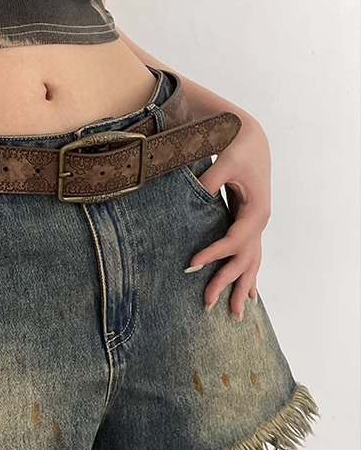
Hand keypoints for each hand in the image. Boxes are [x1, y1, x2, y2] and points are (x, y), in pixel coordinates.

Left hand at [185, 114, 271, 319]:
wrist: (250, 136)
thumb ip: (210, 179)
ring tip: (234, 314)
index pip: (235, 240)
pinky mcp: (248, 222)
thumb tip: (194, 193)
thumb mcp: (225, 160)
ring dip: (241, 287)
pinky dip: (248, 274)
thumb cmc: (238, 145)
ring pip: (251, 262)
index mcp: (256, 210)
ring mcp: (255, 224)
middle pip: (245, 259)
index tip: (192, 265)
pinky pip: (250, 254)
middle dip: (227, 282)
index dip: (214, 254)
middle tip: (207, 304)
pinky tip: (247, 293)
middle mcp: (259, 221)